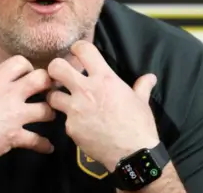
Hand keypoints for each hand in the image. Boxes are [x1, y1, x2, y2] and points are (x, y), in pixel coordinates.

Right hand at [0, 55, 55, 167]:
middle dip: (48, 85)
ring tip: (50, 117)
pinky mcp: (15, 136)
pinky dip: (44, 145)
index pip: (21, 62)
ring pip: (47, 109)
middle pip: (41, 79)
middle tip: (47, 93)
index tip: (28, 77)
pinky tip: (47, 147)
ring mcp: (14, 114)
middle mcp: (8, 93)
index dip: (28, 68)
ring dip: (51, 114)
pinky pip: (37, 140)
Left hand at [46, 40, 159, 171]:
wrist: (132, 154)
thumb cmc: (139, 124)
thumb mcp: (141, 101)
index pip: (82, 49)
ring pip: (51, 95)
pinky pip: (64, 120)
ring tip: (65, 101)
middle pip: (56, 67)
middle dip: (55, 69)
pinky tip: (80, 125)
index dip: (77, 48)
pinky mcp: (70, 128)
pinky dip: (70, 121)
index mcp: (104, 78)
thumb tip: (150, 77)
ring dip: (57, 97)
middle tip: (61, 76)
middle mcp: (86, 90)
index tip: (78, 54)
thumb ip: (142, 86)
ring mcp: (75, 109)